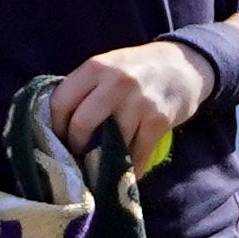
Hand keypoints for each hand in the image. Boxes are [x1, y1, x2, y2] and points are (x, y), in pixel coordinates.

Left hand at [51, 40, 212, 170]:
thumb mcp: (107, 66)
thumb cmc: (136, 68)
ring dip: (104, 160)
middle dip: (75, 145)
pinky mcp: (159, 120)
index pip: (61, 102)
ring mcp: (139, 102)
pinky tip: (127, 173)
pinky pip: (138, 153)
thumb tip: (55, 120)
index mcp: (95, 67)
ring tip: (100, 164)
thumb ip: (84, 87)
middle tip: (77, 152)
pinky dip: (131, 168)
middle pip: (81, 124)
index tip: (58, 137)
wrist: (183, 64)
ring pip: (110, 142)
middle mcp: (116, 82)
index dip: (55, 126)